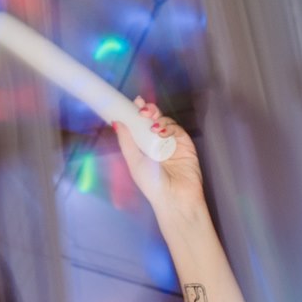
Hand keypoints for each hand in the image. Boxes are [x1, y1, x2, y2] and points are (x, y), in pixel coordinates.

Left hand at [112, 100, 205, 221]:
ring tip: (153, 125)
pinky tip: (163, 132)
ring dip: (159, 119)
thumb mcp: (134, 162)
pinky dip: (170, 127)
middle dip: (149, 111)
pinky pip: (178, 130)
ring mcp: (173, 143)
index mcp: (144, 146)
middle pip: (154, 120)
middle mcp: (158, 143)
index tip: (134, 102)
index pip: (140, 125)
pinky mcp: (186, 145)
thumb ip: (126, 141)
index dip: (137, 113)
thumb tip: (116, 122)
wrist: (174, 199)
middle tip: (144, 109)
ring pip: (166, 122)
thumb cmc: (151, 184)